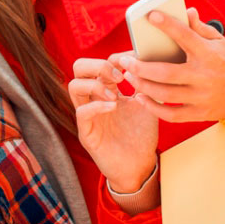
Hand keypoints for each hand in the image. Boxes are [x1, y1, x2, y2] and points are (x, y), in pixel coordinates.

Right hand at [68, 58, 158, 193]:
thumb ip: (147, 84)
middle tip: (120, 76)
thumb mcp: (149, 104)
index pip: (102, 62)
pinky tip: (114, 107)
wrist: (140, 166)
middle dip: (98, 64)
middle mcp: (94, 99)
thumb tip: (151, 63)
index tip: (136, 60)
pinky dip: (97, 106)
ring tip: (116, 95)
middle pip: (80, 68)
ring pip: (74, 86)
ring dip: (95, 84)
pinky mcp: (86, 133)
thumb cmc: (142, 135)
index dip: (117, 57)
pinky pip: (82, 113)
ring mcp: (88, 115)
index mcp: (107, 89)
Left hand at [112, 7, 224, 122]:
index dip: (167, 25)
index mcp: (208, 53)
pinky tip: (141, 97)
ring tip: (128, 76)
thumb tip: (185, 11)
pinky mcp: (201, 113)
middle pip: (166, 73)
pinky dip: (153, 108)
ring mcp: (202, 97)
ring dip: (142, 86)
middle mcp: (204, 76)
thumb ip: (198, 27)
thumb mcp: (218, 40)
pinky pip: (172, 114)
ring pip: (165, 95)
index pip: (185, 36)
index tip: (150, 16)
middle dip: (141, 67)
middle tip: (124, 61)